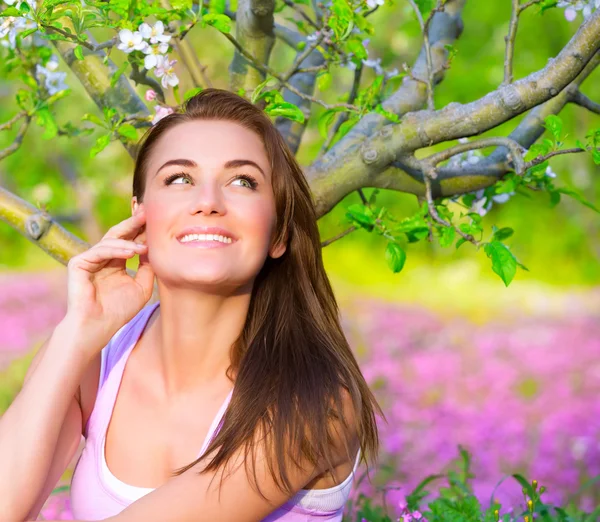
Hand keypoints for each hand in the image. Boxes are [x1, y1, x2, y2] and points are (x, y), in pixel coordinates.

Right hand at [64, 208, 154, 352]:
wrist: (98, 328)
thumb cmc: (119, 311)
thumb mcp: (142, 287)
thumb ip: (149, 267)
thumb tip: (157, 248)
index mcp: (117, 262)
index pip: (130, 240)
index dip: (142, 230)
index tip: (157, 218)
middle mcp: (103, 258)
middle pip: (119, 234)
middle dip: (134, 223)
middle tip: (147, 212)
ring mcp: (90, 259)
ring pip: (110, 240)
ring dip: (129, 240)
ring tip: (144, 246)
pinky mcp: (78, 263)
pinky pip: (100, 250)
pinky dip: (117, 250)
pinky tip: (132, 252)